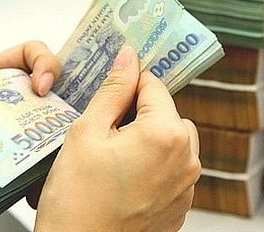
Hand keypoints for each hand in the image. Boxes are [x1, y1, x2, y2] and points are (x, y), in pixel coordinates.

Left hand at [0, 41, 60, 221]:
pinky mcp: (4, 162)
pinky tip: (2, 201)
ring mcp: (7, 132)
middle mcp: (4, 102)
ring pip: (45, 137)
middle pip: (50, 97)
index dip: (48, 64)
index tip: (44, 90)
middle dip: (61, 116)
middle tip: (59, 139)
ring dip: (45, 159)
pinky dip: (22, 188)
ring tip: (35, 180)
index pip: (32, 54)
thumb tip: (12, 117)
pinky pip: (27, 171)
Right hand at [34, 46, 200, 231]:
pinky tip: (123, 177)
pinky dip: (153, 165)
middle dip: (141, 113)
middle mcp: (186, 160)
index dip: (130, 82)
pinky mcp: (180, 205)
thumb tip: (128, 58)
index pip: (154, 86)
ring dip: (149, 139)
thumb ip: (113, 90)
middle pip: (168, 114)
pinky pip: (172, 170)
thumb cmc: (77, 201)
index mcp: (166, 135)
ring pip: (172, 142)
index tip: (113, 85)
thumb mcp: (86, 133)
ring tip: (113, 156)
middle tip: (107, 128)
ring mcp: (186, 186)